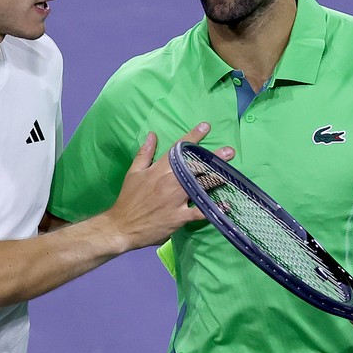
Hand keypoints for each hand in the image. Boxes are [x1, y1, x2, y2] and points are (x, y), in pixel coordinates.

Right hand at [106, 122, 232, 249]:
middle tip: (230, 151)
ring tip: (230, 173)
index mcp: (159, 170)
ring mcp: (176, 200)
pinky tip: (225, 205)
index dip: (193, 136)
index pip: (178, 149)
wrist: (122, 227)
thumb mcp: (133, 173)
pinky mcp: (179, 217)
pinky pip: (199, 212)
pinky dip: (213, 209)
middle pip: (195, 166)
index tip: (206, 126)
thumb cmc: (128, 199)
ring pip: (200, 186)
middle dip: (213, 157)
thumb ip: (144, 153)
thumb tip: (152, 134)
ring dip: (216, 178)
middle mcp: (170, 182)